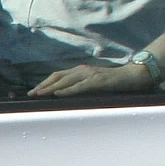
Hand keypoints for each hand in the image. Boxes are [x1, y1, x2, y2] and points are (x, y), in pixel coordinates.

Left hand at [29, 60, 153, 97]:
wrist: (133, 75)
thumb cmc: (113, 82)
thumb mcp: (94, 83)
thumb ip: (81, 86)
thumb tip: (66, 95)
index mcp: (80, 71)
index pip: (57, 75)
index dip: (45, 83)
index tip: (34, 91)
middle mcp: (82, 70)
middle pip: (58, 77)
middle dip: (43, 86)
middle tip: (31, 94)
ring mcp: (90, 74)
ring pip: (66, 81)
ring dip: (51, 88)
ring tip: (40, 94)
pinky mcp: (98, 81)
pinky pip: (80, 86)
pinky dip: (68, 90)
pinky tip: (58, 93)